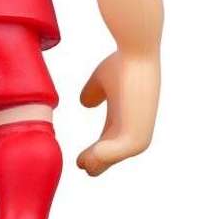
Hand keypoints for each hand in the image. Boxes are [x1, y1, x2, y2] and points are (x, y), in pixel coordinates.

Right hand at [76, 50, 159, 175]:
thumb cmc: (123, 62)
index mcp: (128, 118)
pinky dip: (102, 158)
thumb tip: (85, 102)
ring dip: (97, 162)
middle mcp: (136, 128)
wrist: (137, 52)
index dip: (96, 151)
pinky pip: (117, 153)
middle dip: (97, 161)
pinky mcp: (138, 134)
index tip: (80, 159)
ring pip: (114, 156)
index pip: (111, 141)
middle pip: (112, 153)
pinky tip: (85, 162)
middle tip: (80, 166)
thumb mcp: (102, 80)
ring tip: (82, 164)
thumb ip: (94, 92)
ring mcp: (139, 132)